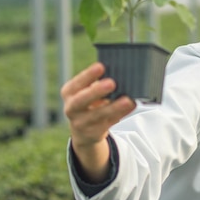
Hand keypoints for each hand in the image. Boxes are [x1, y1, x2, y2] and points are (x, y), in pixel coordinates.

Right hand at [61, 62, 135, 181]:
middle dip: (96, 91)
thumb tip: (119, 75)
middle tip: (111, 83)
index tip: (101, 66)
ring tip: (127, 100)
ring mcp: (81, 123)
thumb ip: (98, 83)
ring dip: (114, 107)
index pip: (76, 83)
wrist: (83, 130)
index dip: (88, 75)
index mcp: (69, 92)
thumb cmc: (89, 101)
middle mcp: (71, 108)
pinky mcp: (94, 133)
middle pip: (81, 100)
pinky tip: (131, 106)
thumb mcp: (87, 91)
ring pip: (98, 115)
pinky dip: (121, 114)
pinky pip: (109, 123)